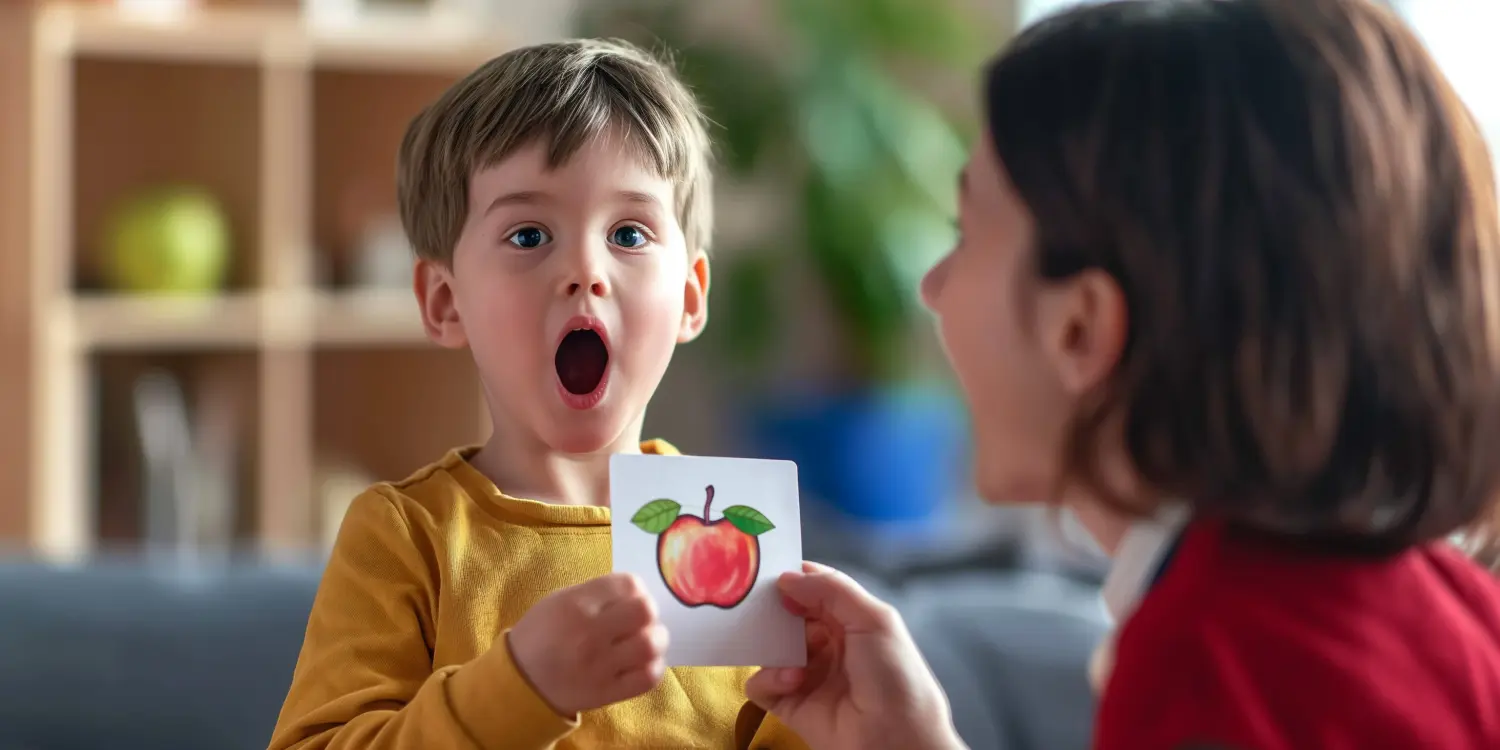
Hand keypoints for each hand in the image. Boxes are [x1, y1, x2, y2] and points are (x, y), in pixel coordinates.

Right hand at [507, 572, 667, 715]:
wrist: (520, 682)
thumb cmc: (541, 635)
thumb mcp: (559, 602)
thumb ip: (597, 594)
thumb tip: (636, 593)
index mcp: (576, 604)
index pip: (628, 584)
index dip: (636, 589)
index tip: (630, 598)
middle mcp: (590, 633)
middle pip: (645, 611)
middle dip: (649, 611)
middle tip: (640, 619)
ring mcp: (600, 665)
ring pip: (651, 644)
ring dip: (656, 638)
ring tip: (646, 640)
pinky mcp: (607, 692)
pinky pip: (647, 678)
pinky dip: (654, 666)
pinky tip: (645, 662)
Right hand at [745, 562, 964, 749]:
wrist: (896, 740)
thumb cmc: (896, 678)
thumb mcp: (874, 620)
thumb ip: (832, 590)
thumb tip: (788, 577)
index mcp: (852, 620)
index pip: (816, 589)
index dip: (795, 578)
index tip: (770, 571)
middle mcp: (828, 644)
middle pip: (788, 616)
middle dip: (775, 610)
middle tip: (763, 608)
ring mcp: (808, 674)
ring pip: (771, 648)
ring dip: (774, 646)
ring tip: (790, 655)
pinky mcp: (790, 705)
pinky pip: (761, 684)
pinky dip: (769, 678)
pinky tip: (792, 680)